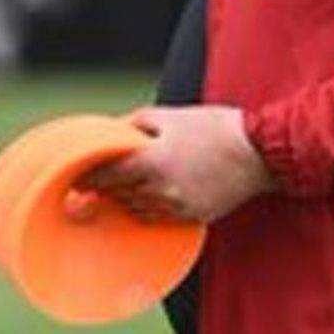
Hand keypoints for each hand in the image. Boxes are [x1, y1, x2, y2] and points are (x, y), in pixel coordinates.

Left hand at [78, 105, 273, 223]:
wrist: (258, 152)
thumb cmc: (214, 127)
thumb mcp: (170, 116)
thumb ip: (135, 125)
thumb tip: (113, 133)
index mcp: (152, 162)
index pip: (106, 176)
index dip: (87, 178)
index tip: (74, 177)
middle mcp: (161, 190)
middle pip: (119, 195)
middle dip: (105, 188)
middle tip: (92, 183)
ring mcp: (177, 207)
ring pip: (137, 209)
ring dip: (127, 199)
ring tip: (122, 187)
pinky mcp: (193, 217)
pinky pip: (160, 216)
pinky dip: (150, 206)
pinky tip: (149, 194)